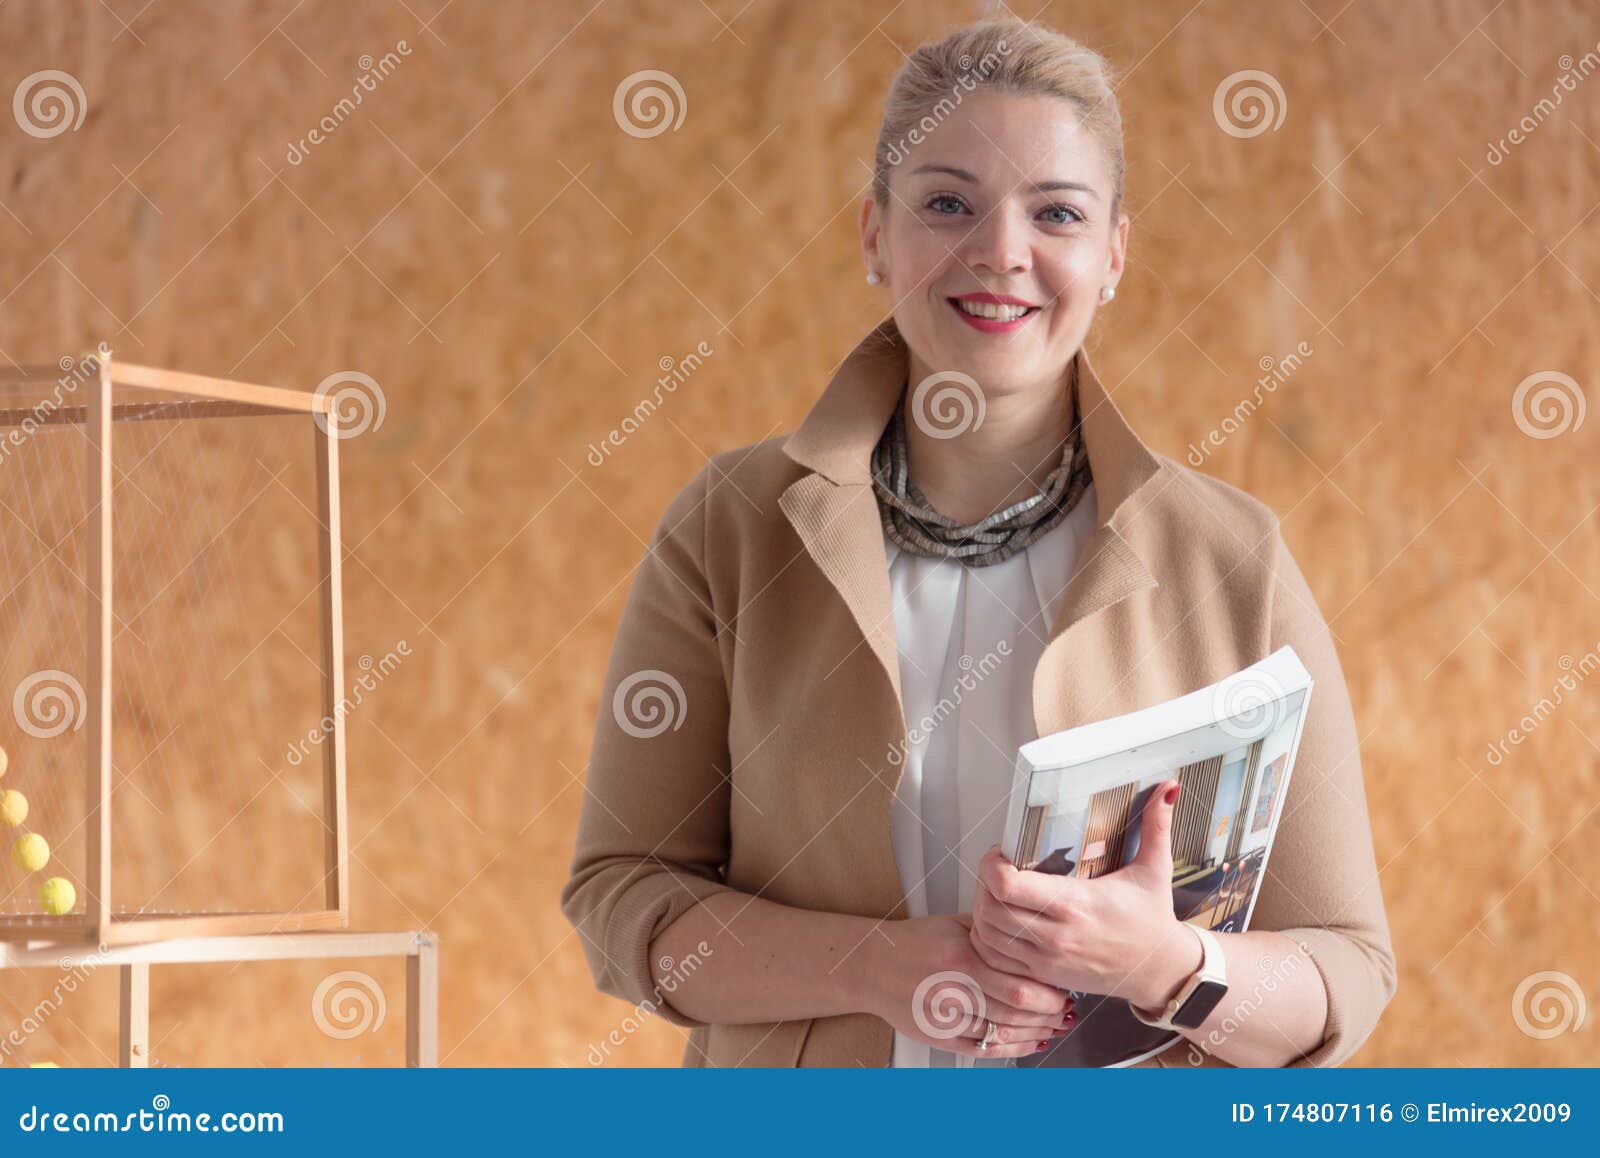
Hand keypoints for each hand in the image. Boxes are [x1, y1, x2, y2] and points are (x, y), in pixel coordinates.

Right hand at [861, 912, 1077, 1058]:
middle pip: (1016, 1009)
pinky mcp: (941, 1037)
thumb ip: (992, 930)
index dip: (1048, 990)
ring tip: (1056, 1027)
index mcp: (962, 958)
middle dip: (1049, 1013)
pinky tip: (1031, 1043)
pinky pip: (984, 1049)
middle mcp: (954, 989)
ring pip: (1003, 1032)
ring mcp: (947, 1017)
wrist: (871, 966)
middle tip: (1066, 1010)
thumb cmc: (912, 944)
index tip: (1065, 987)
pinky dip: (1013, 1048)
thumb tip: (1031, 930)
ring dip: (1037, 1032)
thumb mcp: (954, 925)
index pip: (1018, 980)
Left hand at [969, 778, 1201, 1009]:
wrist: (1160, 971)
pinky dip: (989, 940)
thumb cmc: (1152, 920)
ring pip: (987, 935)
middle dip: (983, 883)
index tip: (1002, 852)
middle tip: (996, 870)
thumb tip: (1169, 787)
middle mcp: (1056, 935)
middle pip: (988, 907)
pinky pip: (996, 961)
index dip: (991, 864)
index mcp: (1075, 904)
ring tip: (997, 894)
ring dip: (982, 910)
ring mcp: (1047, 959)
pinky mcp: (1044, 976)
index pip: (1007, 885)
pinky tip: (1000, 923)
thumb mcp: (1155, 870)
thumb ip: (1157, 826)